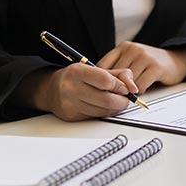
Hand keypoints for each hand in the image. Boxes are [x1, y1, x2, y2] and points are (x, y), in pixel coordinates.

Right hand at [14, 64, 138, 120]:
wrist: (52, 89)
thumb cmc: (77, 77)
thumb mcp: (96, 69)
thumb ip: (119, 75)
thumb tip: (133, 88)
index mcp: (78, 72)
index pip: (106, 81)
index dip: (120, 86)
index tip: (125, 88)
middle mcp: (71, 88)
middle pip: (107, 100)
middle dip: (122, 101)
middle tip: (125, 98)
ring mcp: (70, 103)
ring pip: (103, 111)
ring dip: (114, 108)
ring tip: (114, 101)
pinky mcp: (71, 116)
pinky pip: (96, 117)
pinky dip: (104, 113)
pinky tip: (102, 106)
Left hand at [97, 42, 185, 93]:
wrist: (176, 60)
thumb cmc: (151, 64)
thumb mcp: (131, 60)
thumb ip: (117, 68)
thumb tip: (98, 83)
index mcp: (124, 47)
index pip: (103, 65)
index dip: (101, 80)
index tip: (103, 89)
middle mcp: (133, 49)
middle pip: (114, 75)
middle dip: (115, 88)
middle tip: (119, 94)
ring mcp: (145, 57)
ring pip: (127, 82)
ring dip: (129, 90)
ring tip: (133, 89)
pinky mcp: (156, 67)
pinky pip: (140, 86)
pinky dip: (139, 91)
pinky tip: (143, 88)